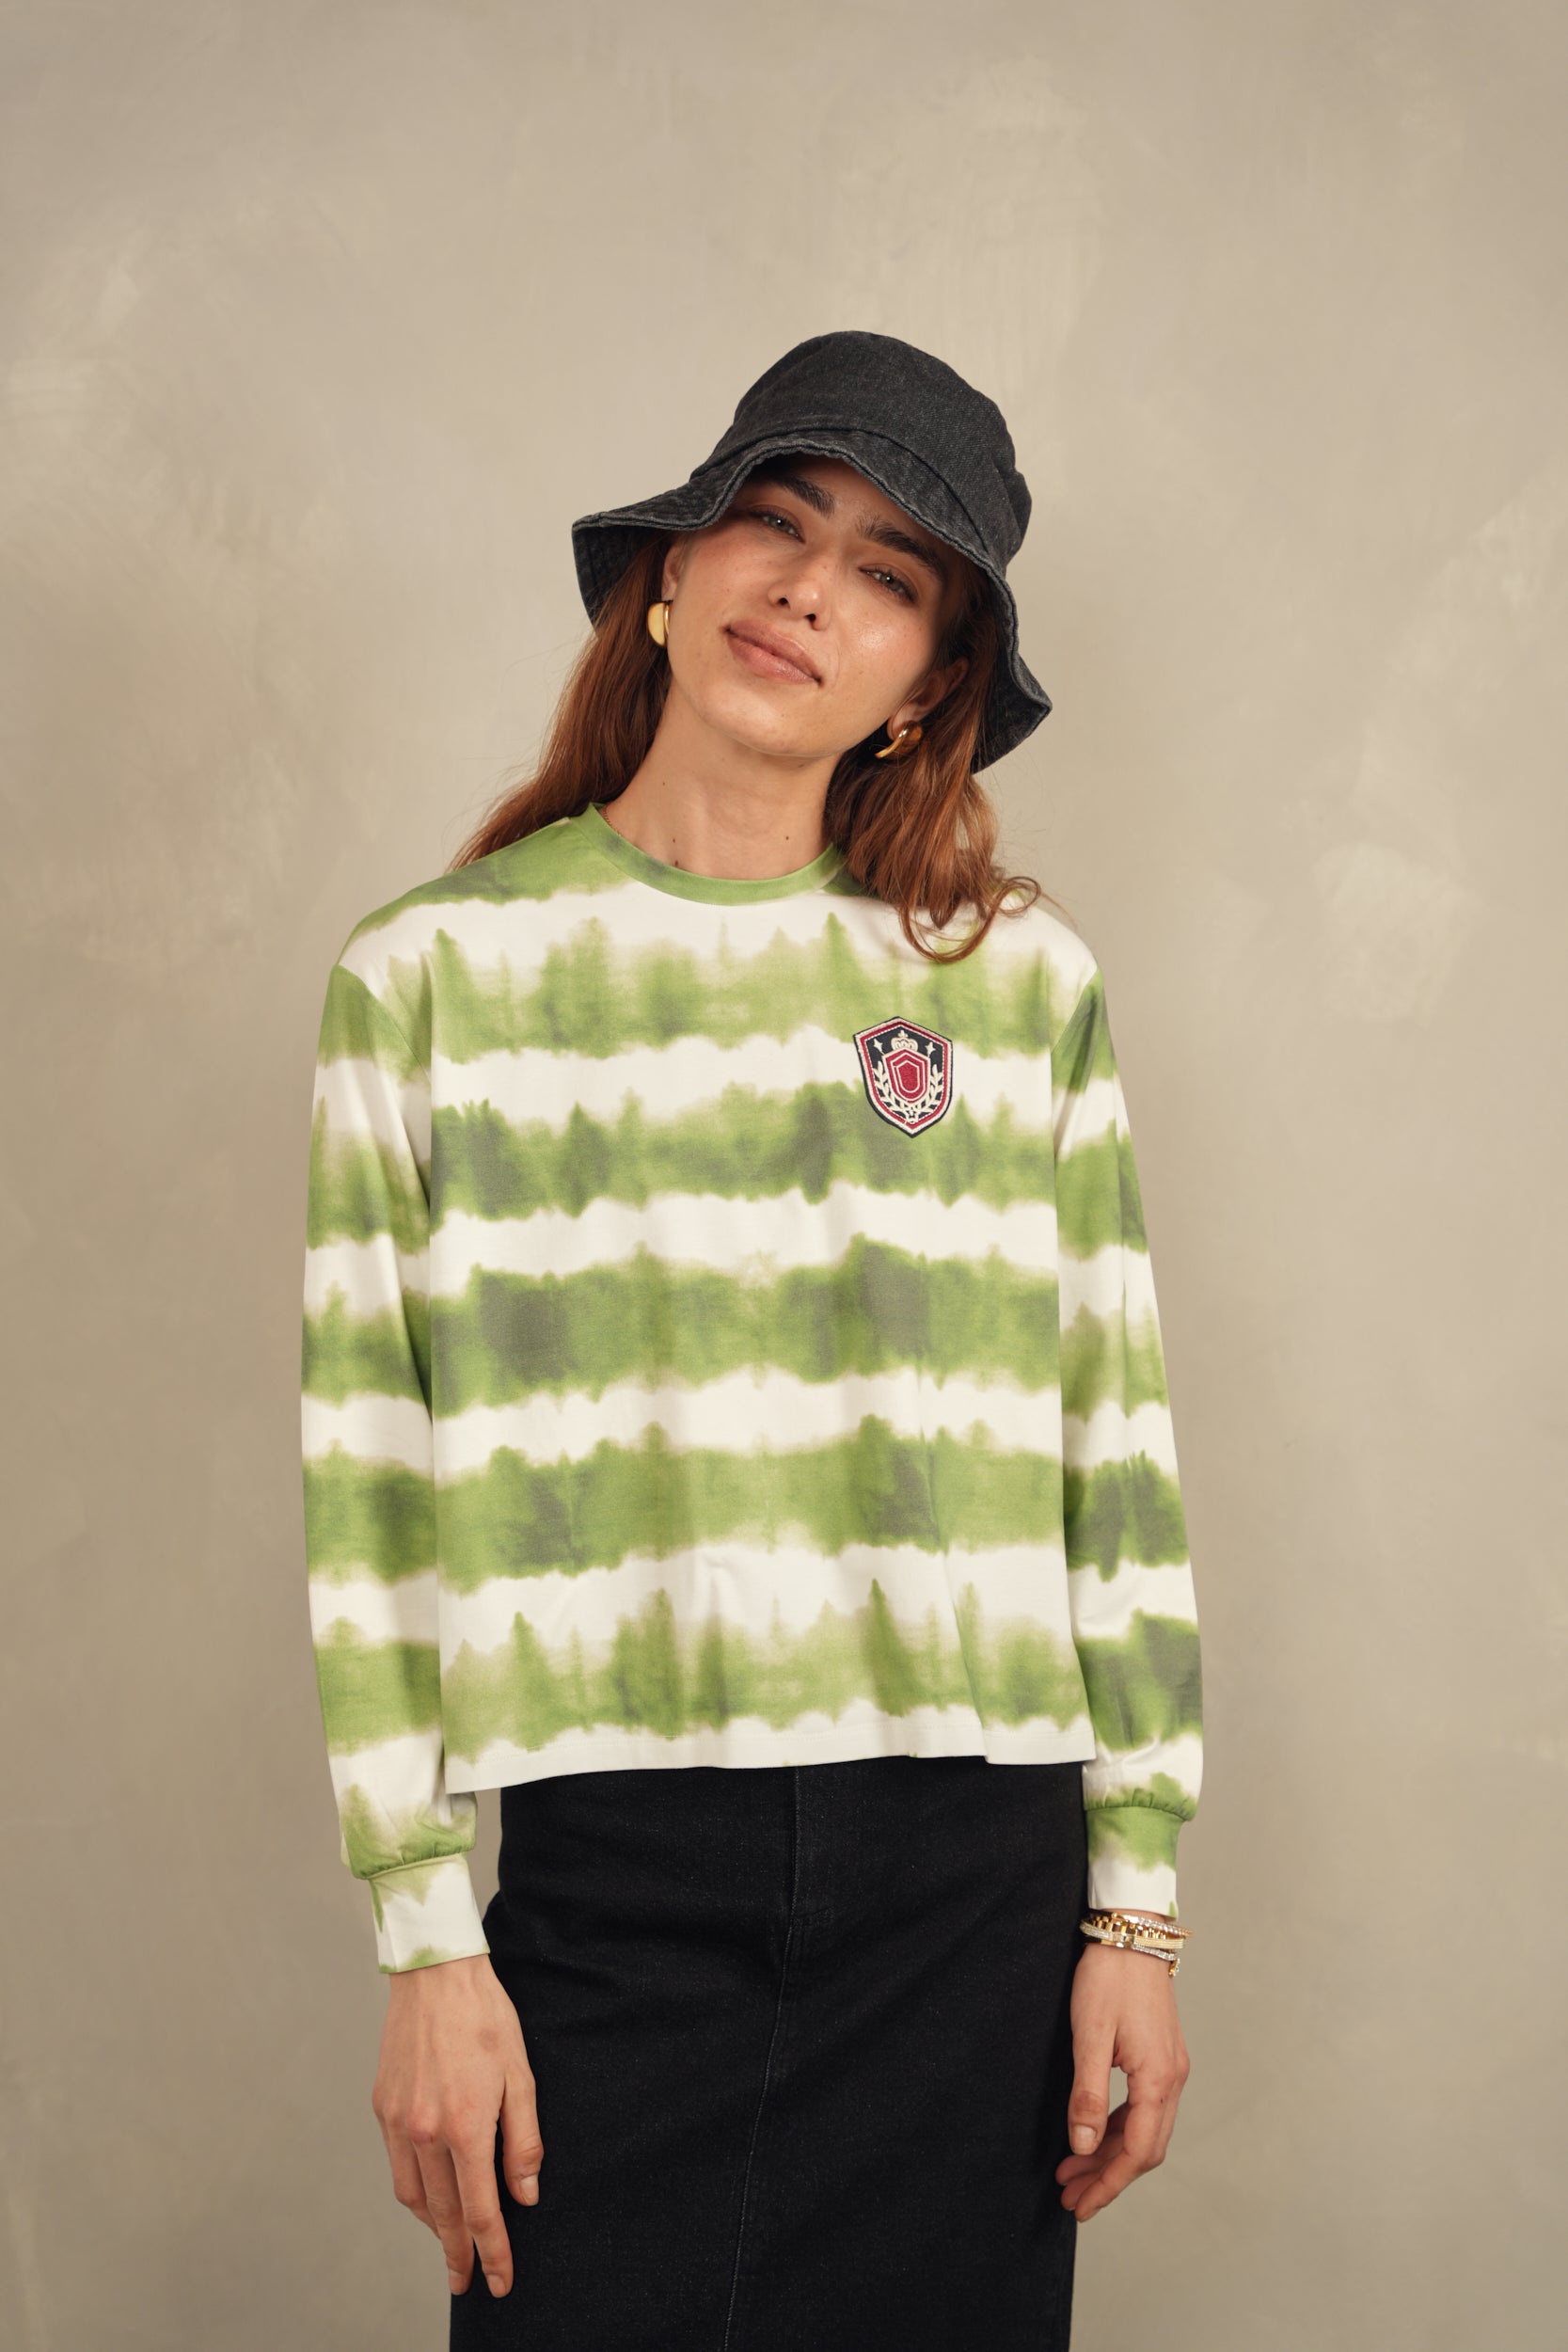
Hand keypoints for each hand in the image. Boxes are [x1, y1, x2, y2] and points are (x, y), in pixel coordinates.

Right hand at [370, 1952, 543, 2298]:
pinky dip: (414, 2193)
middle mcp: (425, 2132)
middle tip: (468, 2283)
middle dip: (458, 2254)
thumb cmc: (485, 2017)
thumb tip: (524, 2194)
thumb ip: (524, 2140)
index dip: (492, 2251)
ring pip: (414, 2197)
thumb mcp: (521, 2075)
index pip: (479, 2210)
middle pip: (443, 2214)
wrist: (435, 1972)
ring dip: (433, 2228)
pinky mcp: (383, 2107)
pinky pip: (398, 2167)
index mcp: (465, 2126)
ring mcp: (399, 2121)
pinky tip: (429, 2197)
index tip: (499, 2281)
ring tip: (451, 2245)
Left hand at [1055, 1928, 1189, 2223]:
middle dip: (1108, 2177)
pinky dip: (1119, 2130)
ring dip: (1110, 2155)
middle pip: (1145, 2149)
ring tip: (1072, 2171)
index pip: (1136, 2152)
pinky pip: (1144, 2109)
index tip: (1080, 2205)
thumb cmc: (1108, 1978)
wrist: (1132, 1932)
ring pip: (1145, 2131)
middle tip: (1070, 2196)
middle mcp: (1173, 2080)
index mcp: (1158, 2080)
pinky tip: (1092, 2135)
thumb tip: (1082, 2146)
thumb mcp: (1089, 2035)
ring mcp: (1171, 2069)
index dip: (1108, 2185)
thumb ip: (1087, 2093)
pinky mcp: (1162, 2058)